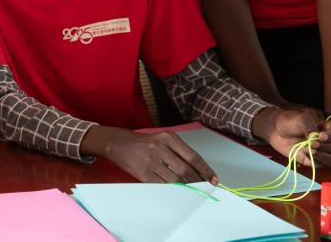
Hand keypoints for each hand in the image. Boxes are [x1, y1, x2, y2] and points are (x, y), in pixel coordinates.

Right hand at [82, 126, 217, 183]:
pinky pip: (162, 186)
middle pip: (186, 170)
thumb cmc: (142, 142)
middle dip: (198, 182)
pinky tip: (177, 193)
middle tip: (205, 188)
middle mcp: (160, 147)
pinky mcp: (142, 173)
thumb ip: (178, 152)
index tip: (214, 179)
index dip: (206, 170)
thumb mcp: (161, 139)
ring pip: (175, 181)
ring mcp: (150, 161)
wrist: (116, 143)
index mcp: (168, 137)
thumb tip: (197, 172)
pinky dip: (172, 191)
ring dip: (186, 188)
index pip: (193, 157)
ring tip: (193, 192)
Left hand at [252, 107, 330, 166]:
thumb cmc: (290, 121)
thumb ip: (310, 126)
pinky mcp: (311, 160)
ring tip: (311, 150)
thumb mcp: (301, 118)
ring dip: (324, 157)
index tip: (321, 136)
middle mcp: (326, 141)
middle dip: (325, 147)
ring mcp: (320, 152)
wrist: (275, 129)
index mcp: (327, 128)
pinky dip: (315, 161)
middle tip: (312, 143)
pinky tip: (304, 153)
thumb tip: (317, 139)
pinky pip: (320, 166)